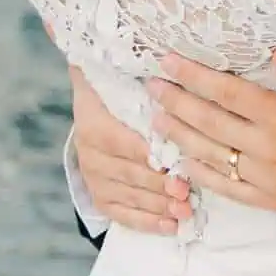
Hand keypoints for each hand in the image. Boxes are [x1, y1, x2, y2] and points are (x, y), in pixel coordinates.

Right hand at [71, 66, 192, 237]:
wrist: (96, 104)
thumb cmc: (121, 88)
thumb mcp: (121, 74)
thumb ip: (131, 69)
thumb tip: (134, 49)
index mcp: (94, 121)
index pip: (121, 142)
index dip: (146, 156)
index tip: (172, 164)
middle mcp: (89, 152)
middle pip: (129, 173)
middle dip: (159, 185)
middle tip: (186, 192)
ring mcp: (94, 176)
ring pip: (129, 195)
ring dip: (158, 206)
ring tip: (185, 211)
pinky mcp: (99, 194)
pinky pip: (121, 213)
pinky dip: (146, 222)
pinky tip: (169, 226)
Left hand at [148, 50, 275, 216]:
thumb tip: (275, 51)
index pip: (226, 91)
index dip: (194, 76)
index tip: (169, 62)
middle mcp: (267, 146)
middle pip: (210, 120)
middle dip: (177, 101)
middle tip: (152, 86)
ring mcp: (263, 176)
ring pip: (210, 153)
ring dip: (180, 134)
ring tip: (157, 118)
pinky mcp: (265, 199)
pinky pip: (225, 185)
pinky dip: (200, 172)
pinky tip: (182, 159)